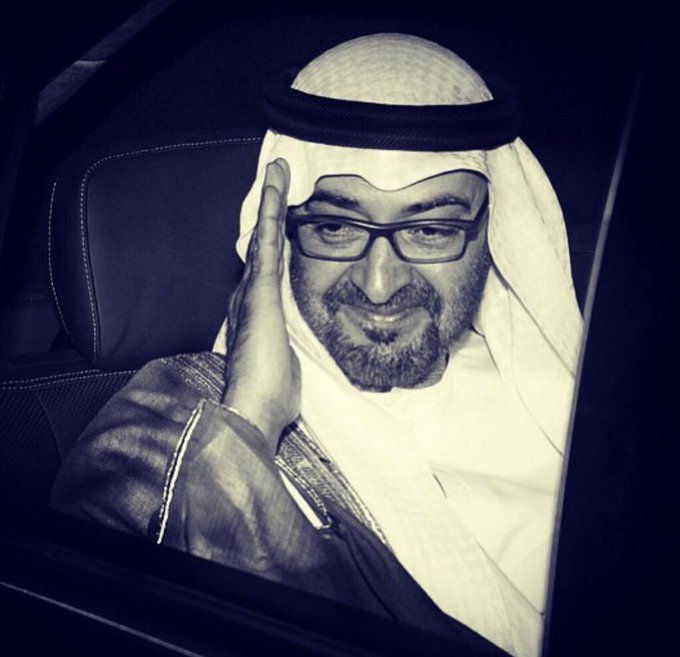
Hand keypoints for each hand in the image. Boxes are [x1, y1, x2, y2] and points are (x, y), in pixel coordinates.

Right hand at [222, 159, 299, 444]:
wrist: (252, 412)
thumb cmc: (269, 399)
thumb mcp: (285, 372)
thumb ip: (287, 358)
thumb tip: (291, 369)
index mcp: (257, 316)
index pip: (266, 270)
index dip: (270, 243)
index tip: (278, 223)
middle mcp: (249, 298)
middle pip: (262, 246)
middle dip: (268, 214)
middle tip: (275, 180)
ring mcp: (253, 292)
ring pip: (264, 236)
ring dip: (270, 202)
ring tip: (276, 170)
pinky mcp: (261, 290)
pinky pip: (269, 240)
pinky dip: (272, 210)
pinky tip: (277, 184)